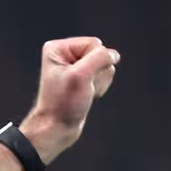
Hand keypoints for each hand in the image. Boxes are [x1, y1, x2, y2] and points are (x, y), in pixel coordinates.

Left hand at [20, 37, 120, 163]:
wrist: (57, 128)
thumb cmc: (63, 103)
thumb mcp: (81, 76)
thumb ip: (100, 58)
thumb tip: (114, 54)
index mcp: (58, 48)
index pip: (94, 43)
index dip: (94, 62)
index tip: (78, 79)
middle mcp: (65, 55)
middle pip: (101, 54)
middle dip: (97, 73)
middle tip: (80, 88)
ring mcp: (75, 67)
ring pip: (105, 66)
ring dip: (98, 82)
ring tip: (82, 93)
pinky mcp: (83, 78)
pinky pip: (104, 76)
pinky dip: (99, 88)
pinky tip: (86, 96)